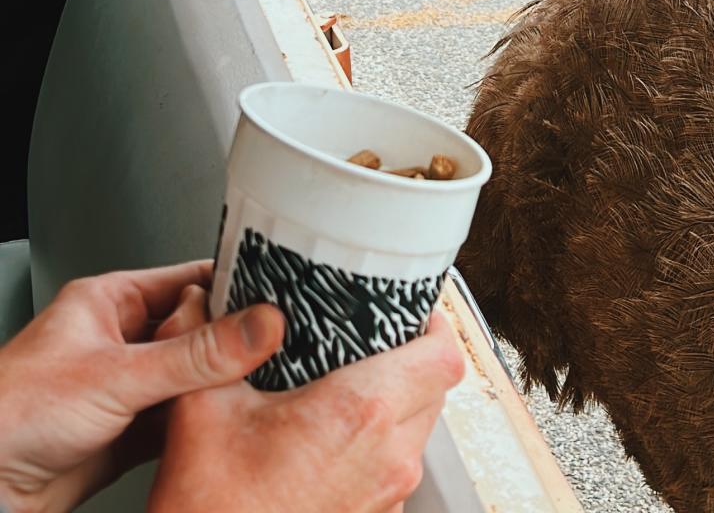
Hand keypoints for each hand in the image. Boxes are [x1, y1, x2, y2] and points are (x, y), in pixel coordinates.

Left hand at [0, 262, 283, 512]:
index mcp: (110, 302)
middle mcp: (119, 340)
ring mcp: (125, 388)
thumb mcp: (116, 375)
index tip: (277, 297)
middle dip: (231, 345)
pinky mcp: (126, 434)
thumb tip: (258, 326)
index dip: (235, 286)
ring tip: (253, 390)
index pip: (190, 279)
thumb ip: (194, 355)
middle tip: (270, 350)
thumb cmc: (8, 415)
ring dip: (217, 390)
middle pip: (198, 332)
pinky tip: (221, 426)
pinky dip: (201, 426)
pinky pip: (180, 421)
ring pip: (192, 379)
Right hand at [148, 285, 464, 512]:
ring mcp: (387, 496)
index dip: (435, 325)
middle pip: (436, 388)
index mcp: (361, 414)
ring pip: (420, 429)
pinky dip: (381, 445)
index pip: (443, 356)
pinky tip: (336, 438)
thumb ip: (206, 343)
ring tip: (350, 386)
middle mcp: (389, 456)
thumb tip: (197, 296)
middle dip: (412, 359)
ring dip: (399, 403)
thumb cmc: (210, 510)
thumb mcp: (200, 410)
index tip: (412, 310)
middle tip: (375, 342)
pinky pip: (397, 467)